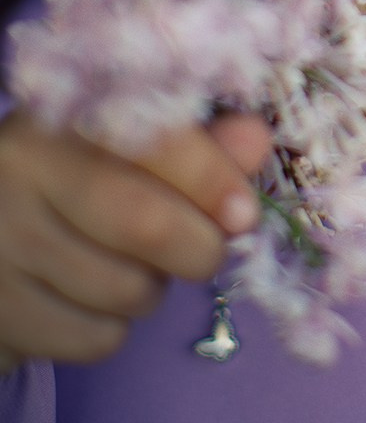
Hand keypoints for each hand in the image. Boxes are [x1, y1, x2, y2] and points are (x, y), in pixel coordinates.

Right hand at [0, 109, 270, 368]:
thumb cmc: (74, 179)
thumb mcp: (126, 146)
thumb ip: (196, 142)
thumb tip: (255, 140)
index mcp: (67, 112)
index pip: (151, 139)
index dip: (210, 177)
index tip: (244, 213)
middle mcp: (23, 168)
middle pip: (146, 223)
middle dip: (199, 248)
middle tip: (205, 249)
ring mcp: (2, 240)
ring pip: (126, 289)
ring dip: (152, 288)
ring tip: (130, 263)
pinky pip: (96, 338)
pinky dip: (113, 328)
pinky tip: (90, 296)